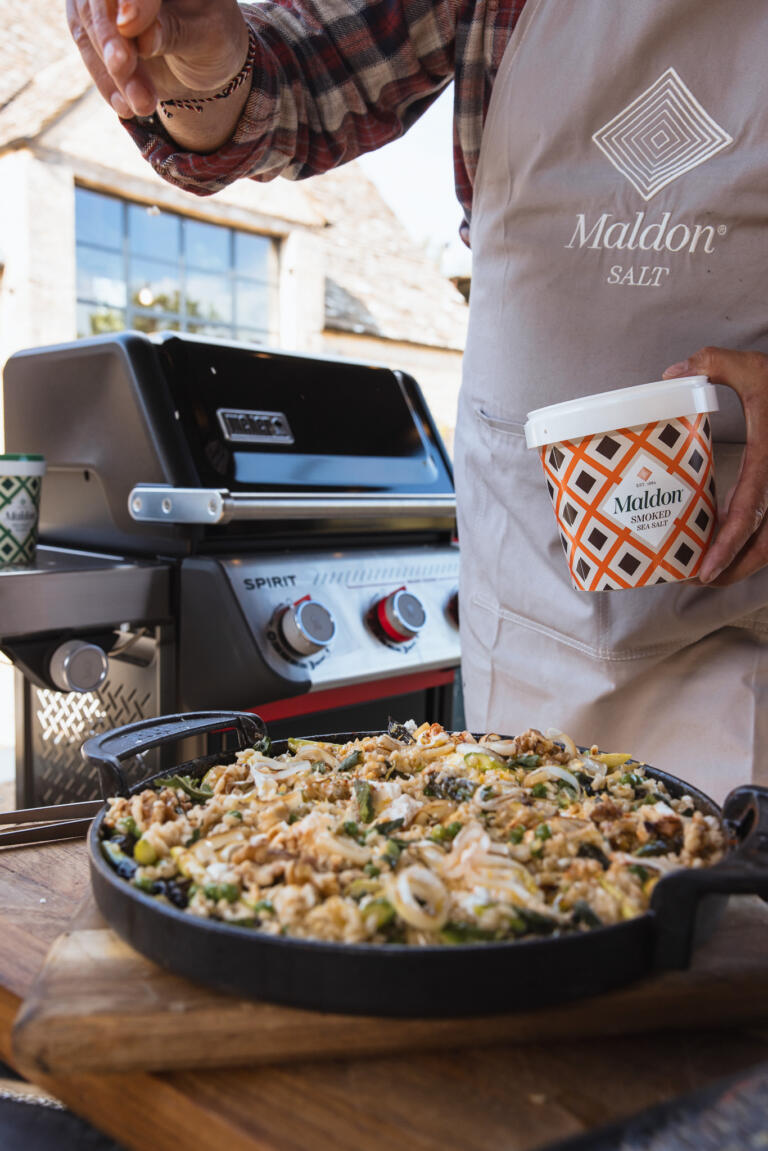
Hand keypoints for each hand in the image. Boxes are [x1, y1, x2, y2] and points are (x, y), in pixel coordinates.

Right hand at [66, 0, 249, 118]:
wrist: (200, 57)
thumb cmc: (213, 39)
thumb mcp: (207, 38)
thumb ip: (173, 31)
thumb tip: (136, 32)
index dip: (133, 0)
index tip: (128, 25)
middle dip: (112, 38)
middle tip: (124, 70)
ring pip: (88, 18)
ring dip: (111, 69)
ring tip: (142, 105)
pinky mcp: (90, 14)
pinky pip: (85, 42)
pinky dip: (104, 77)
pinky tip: (126, 106)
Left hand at [663, 347, 767, 585]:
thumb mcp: (757, 366)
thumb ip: (715, 363)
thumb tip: (672, 374)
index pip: (750, 515)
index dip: (727, 546)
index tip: (703, 570)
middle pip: (766, 545)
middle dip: (735, 569)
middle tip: (701, 579)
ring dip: (746, 561)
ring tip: (712, 570)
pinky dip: (757, 541)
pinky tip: (731, 541)